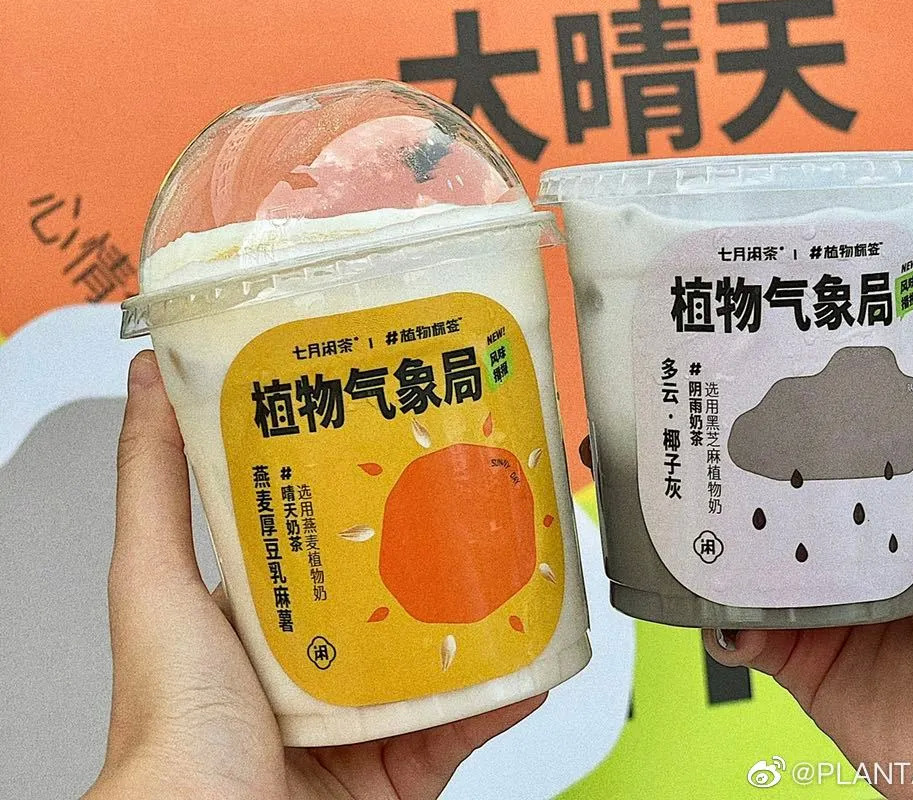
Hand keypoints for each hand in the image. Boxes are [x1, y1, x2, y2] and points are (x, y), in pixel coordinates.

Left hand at [87, 350, 542, 799]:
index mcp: (254, 618)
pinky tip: (534, 650)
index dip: (359, 481)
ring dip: (483, 609)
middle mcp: (305, 668)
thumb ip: (155, 483)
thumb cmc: (170, 728)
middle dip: (435, 539)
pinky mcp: (399, 774)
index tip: (399, 431)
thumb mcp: (153, 581)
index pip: (315, 532)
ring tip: (519, 557)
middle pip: (386, 589)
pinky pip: (466, 724)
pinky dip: (507, 689)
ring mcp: (355, 723)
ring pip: (436, 652)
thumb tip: (152, 377)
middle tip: (478, 484)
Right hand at [702, 295, 912, 797]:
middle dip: (718, 419)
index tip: (741, 310)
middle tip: (669, 380)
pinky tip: (682, 559)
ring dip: (690, 499)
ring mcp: (821, 578)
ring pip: (736, 523)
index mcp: (907, 463)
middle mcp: (860, 513)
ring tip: (649, 465)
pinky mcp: (790, 641)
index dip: (789, 352)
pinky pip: (724, 607)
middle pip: (772, 451)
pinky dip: (698, 588)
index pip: (834, 389)